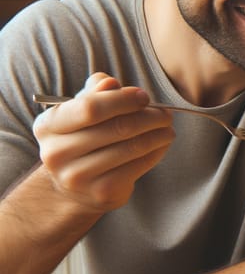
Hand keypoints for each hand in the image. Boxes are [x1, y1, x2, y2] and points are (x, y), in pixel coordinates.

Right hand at [33, 73, 174, 212]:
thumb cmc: (84, 139)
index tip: (144, 97)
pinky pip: (139, 165)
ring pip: (132, 147)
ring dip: (158, 134)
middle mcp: (57, 153)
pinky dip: (157, 151)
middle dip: (149, 117)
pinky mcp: (101, 191)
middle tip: (166, 113)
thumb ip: (95, 93)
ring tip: (168, 127)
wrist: (76, 187)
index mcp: (48, 126)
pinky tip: (162, 143)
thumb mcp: (81, 112)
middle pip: (118, 127)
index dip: (123, 99)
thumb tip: (111, 82)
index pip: (90, 108)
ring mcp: (78, 176)